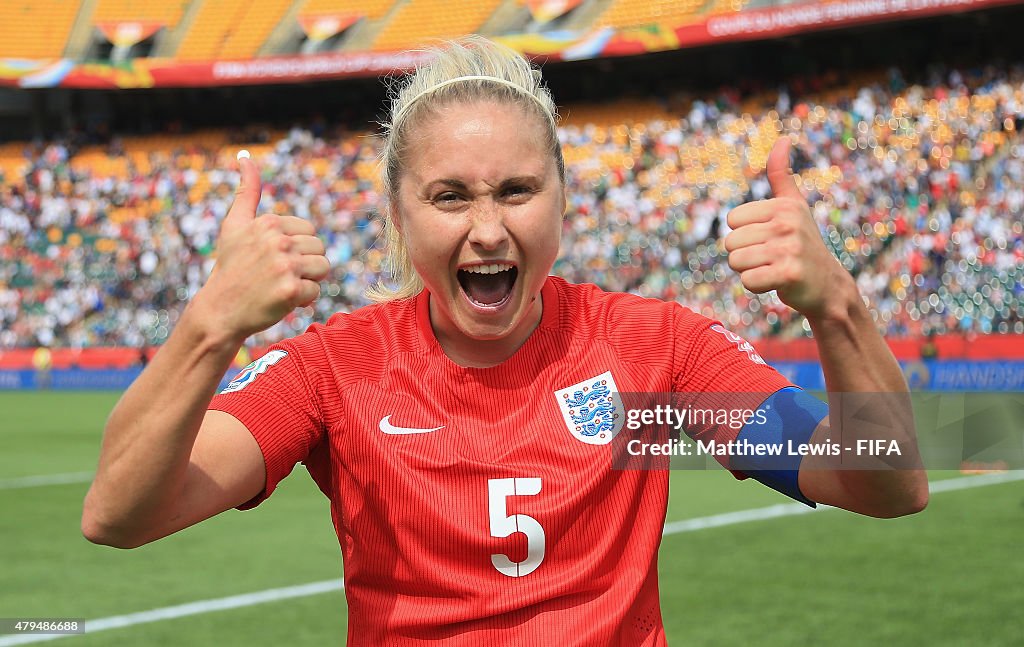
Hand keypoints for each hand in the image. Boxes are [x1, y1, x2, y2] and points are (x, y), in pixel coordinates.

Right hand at [195, 153, 329, 340]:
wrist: (219, 310)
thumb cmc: (230, 267)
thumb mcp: (234, 225)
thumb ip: (246, 191)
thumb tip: (245, 156)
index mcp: (269, 223)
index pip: (308, 232)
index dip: (296, 249)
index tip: (272, 259)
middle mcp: (277, 240)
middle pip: (320, 249)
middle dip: (305, 264)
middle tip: (278, 275)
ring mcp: (285, 265)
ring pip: (323, 268)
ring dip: (308, 281)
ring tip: (282, 286)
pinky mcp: (291, 290)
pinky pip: (316, 291)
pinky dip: (303, 300)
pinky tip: (281, 300)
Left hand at [724, 137, 848, 319]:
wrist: (828, 285)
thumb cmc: (803, 243)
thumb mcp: (794, 205)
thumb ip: (781, 174)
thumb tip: (783, 138)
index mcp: (784, 206)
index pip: (732, 220)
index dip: (744, 234)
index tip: (768, 238)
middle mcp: (788, 223)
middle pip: (730, 243)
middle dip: (744, 255)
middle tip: (770, 257)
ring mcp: (790, 249)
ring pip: (736, 262)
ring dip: (749, 270)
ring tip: (772, 268)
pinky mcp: (789, 274)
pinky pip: (748, 280)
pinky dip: (756, 286)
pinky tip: (775, 282)